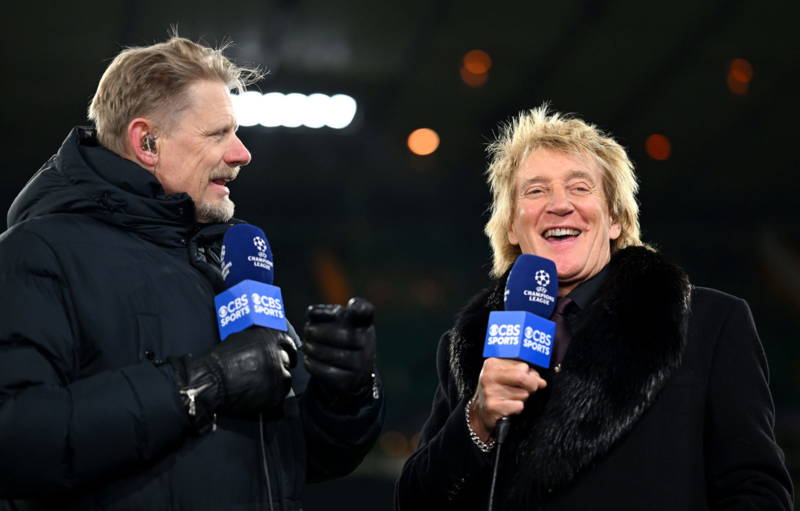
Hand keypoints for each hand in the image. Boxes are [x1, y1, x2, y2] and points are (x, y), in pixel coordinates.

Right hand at [170, 327, 296, 430]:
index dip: (289, 350)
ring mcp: (278, 376)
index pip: (288, 343)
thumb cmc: (220, 361)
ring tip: (261, 385)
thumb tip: (267, 345)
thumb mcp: (241, 339)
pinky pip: (281, 396)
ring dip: (277, 381)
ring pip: (285, 379)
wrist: (211, 382)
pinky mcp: (275, 395)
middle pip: (287, 362)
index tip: (289, 355)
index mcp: (270, 339)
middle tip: (268, 372)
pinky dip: (274, 396)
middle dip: (280, 366)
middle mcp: (277, 355)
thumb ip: (259, 341)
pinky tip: (262, 396)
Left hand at [303, 297, 375, 397]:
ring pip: (330, 354)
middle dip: (317, 332)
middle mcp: (366, 342)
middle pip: (341, 335)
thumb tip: (311, 313)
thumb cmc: (340, 339)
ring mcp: (360, 363)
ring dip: (311, 347)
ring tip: (307, 345)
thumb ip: (324, 313)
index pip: (366, 312)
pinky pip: (324, 371)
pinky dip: (311, 364)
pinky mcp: (349, 381)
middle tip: (307, 330)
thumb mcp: (339, 322)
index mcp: (363, 322)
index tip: (351, 306)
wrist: (353, 374)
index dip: (359, 308)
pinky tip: (309, 359)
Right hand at [469, 358, 546, 440]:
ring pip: (523, 393)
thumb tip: (541, 382)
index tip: (531, 377)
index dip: (530, 373)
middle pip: (522, 377)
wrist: (481, 412)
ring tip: (513, 398)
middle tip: (529, 389)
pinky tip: (510, 407)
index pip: (522, 365)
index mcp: (492, 363)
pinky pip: (519, 406)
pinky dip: (518, 408)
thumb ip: (525, 373)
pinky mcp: (493, 406)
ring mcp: (490, 391)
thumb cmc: (497, 391)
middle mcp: (489, 376)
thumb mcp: (506, 376)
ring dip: (523, 398)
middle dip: (531, 385)